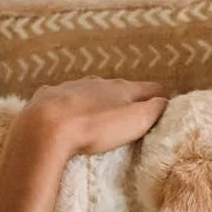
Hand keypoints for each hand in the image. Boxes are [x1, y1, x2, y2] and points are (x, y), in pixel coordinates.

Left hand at [13, 77, 168, 156]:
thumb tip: (166, 101)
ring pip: (90, 91)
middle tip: (132, 116)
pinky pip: (62, 98)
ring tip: (100, 118)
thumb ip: (155, 110)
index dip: (160, 98)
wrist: (44, 128)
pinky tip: (66, 117)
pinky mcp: (47, 97)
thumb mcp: (135, 121)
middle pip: (119, 88)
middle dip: (127, 99)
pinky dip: (69, 106)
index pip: (150, 88)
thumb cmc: (95, 127)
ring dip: (97, 102)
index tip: (165, 108)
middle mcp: (97, 83)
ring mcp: (70, 88)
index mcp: (121, 88)